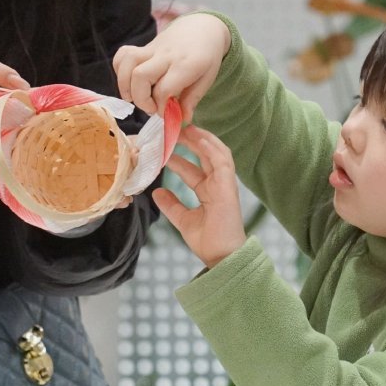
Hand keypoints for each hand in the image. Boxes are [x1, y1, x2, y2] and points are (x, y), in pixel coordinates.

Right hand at [113, 13, 230, 119]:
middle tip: (150, 107)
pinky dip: (120, 69)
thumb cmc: (206, 57)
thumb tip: (181, 121)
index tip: (166, 112)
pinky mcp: (144, 47)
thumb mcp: (207, 79)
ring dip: (125, 85)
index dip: (161, 107)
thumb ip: (192, 100)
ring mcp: (153, 48)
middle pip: (140, 75)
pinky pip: (123, 54)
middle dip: (141, 99)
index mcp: (186, 65)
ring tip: (133, 98)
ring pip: (128, 62)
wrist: (201, 28)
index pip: (164, 89)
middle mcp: (167, 55)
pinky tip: (129, 82)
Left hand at [152, 125, 247, 265]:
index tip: (165, 146)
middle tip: (174, 130)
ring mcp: (224, 184)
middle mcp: (218, 185)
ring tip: (186, 128)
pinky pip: (223, 161)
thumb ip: (172, 205)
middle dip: (192, 141)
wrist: (222, 257)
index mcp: (209, 192)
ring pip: (216, 153)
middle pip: (206, 155)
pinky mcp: (228, 187)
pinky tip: (200, 138)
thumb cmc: (208, 242)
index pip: (195, 168)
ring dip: (202, 139)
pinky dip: (212, 148)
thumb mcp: (183, 220)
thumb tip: (157, 192)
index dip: (181, 155)